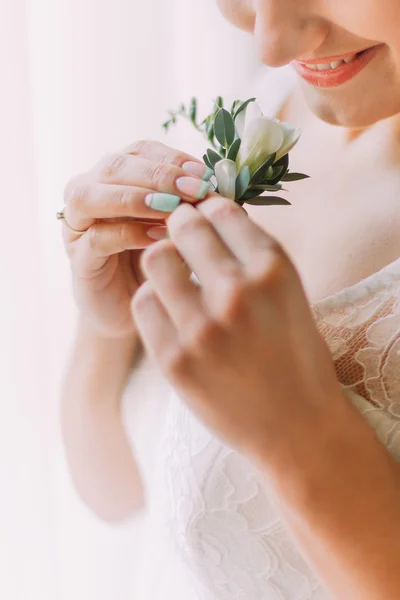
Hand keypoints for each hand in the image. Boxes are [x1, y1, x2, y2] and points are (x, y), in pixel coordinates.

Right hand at [61, 141, 212, 337]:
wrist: (141, 313)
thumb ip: (194, 204)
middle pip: (114, 166)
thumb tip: (224, 186)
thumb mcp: (182, 228)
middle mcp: (91, 193)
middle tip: (193, 189)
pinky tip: (158, 238)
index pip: (140, 151)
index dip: (172, 158)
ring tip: (173, 209)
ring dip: (136, 198)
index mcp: (118, 177)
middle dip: (157, 175)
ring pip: (91, 195)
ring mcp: (78, 225)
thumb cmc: (164, 263)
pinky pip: (96, 237)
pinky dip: (128, 233)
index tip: (204, 175)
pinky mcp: (79, 259)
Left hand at [131, 194, 343, 461]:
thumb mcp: (290, 294)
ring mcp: (202, 328)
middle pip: (184, 227)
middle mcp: (237, 293)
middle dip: (181, 228)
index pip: (222, 210)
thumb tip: (209, 214)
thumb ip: (251, 255)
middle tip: (181, 240)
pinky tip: (169, 312)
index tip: (205, 219)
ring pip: (155, 260)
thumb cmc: (295, 356)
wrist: (297, 427)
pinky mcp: (174, 360)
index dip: (209, 211)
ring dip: (162, 263)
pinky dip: (153, 301)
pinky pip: (143, 304)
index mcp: (273, 270)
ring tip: (173, 279)